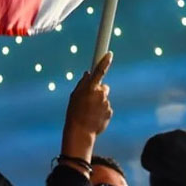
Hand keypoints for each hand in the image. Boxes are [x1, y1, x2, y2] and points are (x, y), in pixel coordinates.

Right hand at [60, 51, 113, 166]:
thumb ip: (82, 84)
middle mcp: (100, 94)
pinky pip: (106, 108)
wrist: (81, 131)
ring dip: (99, 103)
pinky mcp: (110, 112)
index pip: (99, 71)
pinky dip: (101, 111)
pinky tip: (94, 117)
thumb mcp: (74, 96)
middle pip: (103, 87)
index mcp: (90, 88)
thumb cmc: (75, 112)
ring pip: (104, 99)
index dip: (105, 61)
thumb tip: (88, 74)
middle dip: (98, 91)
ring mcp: (106, 103)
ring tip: (89, 112)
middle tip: (89, 100)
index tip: (110, 54)